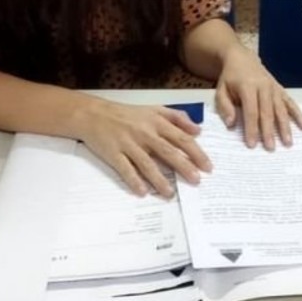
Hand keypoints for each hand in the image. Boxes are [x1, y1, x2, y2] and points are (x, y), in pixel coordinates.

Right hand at [75, 99, 211, 197]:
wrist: (94, 114)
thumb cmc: (127, 114)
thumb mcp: (154, 109)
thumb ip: (177, 117)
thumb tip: (198, 130)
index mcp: (156, 122)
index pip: (181, 138)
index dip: (196, 152)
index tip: (207, 166)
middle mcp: (144, 133)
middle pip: (167, 151)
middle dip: (183, 166)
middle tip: (196, 181)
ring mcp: (128, 144)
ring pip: (147, 163)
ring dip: (159, 179)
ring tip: (170, 193)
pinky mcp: (113, 153)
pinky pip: (125, 169)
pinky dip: (134, 180)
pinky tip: (143, 192)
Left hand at [214, 45, 301, 150]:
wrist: (242, 58)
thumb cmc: (230, 78)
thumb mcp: (221, 90)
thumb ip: (225, 106)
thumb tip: (231, 124)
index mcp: (247, 86)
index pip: (251, 111)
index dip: (252, 128)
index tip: (252, 144)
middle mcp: (263, 87)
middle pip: (267, 112)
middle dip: (269, 131)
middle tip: (271, 148)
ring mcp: (274, 88)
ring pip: (281, 109)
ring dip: (285, 126)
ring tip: (288, 142)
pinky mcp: (280, 89)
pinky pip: (290, 102)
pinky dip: (298, 114)